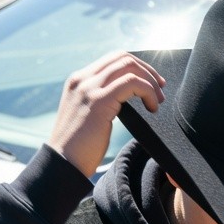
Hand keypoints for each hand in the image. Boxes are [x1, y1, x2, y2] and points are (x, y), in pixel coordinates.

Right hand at [48, 52, 165, 178]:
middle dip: (147, 71)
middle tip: (161, 89)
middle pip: (123, 57)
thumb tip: (124, 100)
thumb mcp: (87, 117)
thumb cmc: (78, 150)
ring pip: (129, 67)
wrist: (62, 165)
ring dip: (150, 82)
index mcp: (78, 81)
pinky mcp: (99, 101)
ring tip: (158, 101)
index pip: (112, 59)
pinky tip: (152, 108)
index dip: (137, 67)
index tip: (152, 82)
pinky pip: (132, 83)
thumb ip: (100, 103)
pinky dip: (148, 92)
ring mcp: (89, 88)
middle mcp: (82, 79)